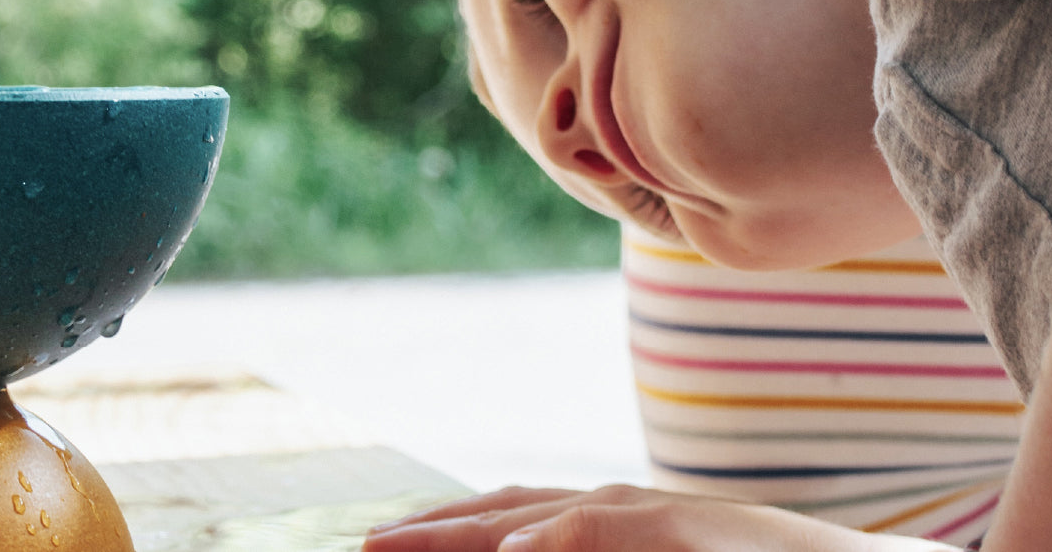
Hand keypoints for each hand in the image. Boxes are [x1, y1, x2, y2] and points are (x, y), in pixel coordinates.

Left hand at [361, 484, 959, 551]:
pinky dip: (548, 539)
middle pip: (506, 510)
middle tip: (364, 544)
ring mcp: (654, 512)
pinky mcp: (686, 526)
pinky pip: (600, 532)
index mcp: (617, 522)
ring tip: (395, 544)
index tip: (385, 544)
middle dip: (433, 530)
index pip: (514, 516)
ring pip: (539, 516)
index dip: (448, 529)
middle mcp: (624, 506)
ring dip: (464, 533)